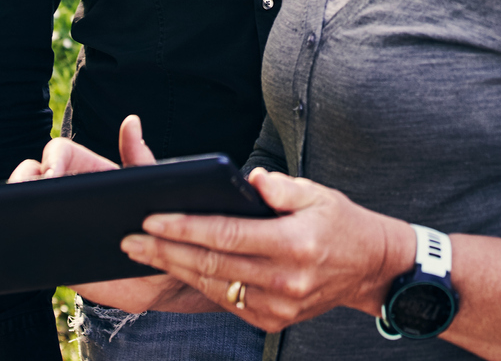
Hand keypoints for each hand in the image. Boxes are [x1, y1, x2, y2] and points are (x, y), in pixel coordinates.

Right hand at [6, 117, 210, 313]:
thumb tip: (131, 121)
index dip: (50, 159)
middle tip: (27, 197)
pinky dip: (20, 244)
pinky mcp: (52, 256)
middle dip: (22, 181)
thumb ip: (139, 157)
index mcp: (88, 173)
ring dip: (16, 210)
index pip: (58, 153)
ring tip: (19, 218)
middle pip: (32, 176)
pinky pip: (29, 247)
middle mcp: (67, 194)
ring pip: (25, 210)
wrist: (156, 275)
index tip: (52, 176)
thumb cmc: (154, 224)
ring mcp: (56, 223)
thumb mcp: (146, 189)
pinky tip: (23, 246)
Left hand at [119, 168, 411, 332]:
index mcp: (294, 243)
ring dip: (176, 269)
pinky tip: (180, 268)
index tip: (153, 218)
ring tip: (145, 252)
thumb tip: (248, 180)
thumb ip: (280, 187)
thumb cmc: (340, 223)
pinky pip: (228, 301)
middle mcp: (284, 279)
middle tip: (130, 240)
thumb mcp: (317, 194)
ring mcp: (278, 305)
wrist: (370, 268)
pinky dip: (202, 283)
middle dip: (165, 251)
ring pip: (214, 286)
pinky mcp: (273, 320)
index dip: (186, 227)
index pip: (228, 234)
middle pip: (211, 264)